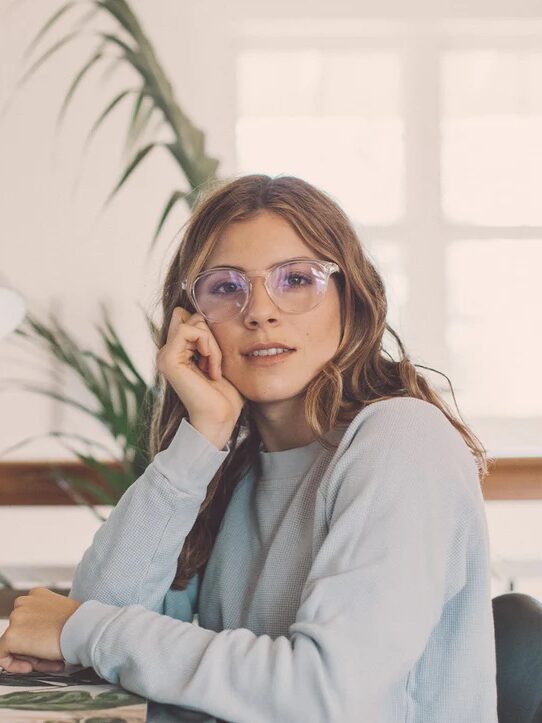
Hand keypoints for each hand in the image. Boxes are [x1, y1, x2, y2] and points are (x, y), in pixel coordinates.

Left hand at [0, 588, 81, 672]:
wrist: (82, 628)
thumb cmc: (79, 623)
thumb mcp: (62, 613)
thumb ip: (48, 620)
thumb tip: (43, 637)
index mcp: (37, 595)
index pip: (28, 618)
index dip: (37, 636)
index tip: (46, 645)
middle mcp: (23, 602)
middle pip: (21, 631)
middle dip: (34, 647)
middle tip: (49, 657)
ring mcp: (16, 618)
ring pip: (14, 644)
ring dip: (29, 655)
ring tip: (47, 661)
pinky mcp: (11, 636)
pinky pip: (2, 654)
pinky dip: (13, 664)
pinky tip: (30, 667)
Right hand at [156, 307, 245, 433]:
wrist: (220, 418)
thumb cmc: (225, 394)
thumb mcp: (218, 358)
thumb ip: (208, 338)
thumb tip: (204, 312)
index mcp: (176, 352)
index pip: (187, 317)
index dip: (206, 329)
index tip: (215, 355)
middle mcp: (167, 353)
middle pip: (190, 317)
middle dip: (211, 334)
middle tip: (216, 362)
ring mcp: (165, 356)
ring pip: (192, 322)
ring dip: (212, 342)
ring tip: (214, 366)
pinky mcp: (168, 359)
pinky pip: (189, 331)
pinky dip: (208, 345)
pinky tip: (211, 367)